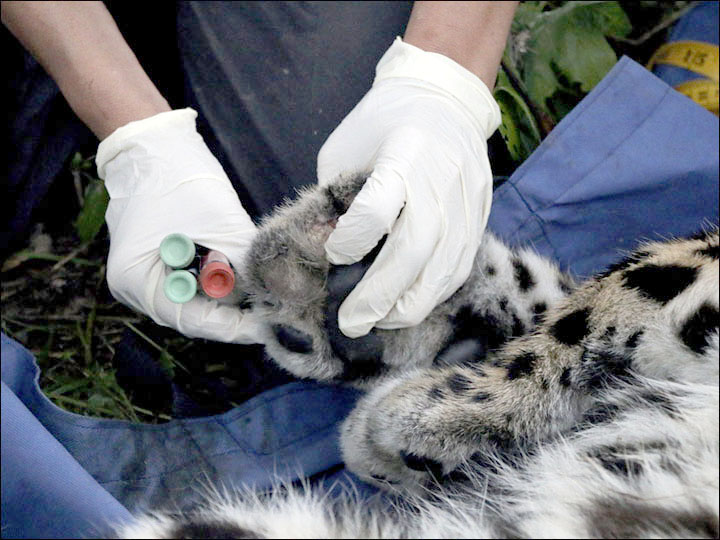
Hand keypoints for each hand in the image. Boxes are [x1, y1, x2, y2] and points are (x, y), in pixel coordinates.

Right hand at [97, 108, 261, 342]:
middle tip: (270, 307)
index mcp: (136, 280)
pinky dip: (216, 275)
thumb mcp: (219, 224)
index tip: (266, 328)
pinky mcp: (158, 260)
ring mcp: (145, 273)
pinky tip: (240, 270)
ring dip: (226, 289)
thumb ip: (241, 263)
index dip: (232, 327)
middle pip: (193, 313)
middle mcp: (135, 285)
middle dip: (231, 308)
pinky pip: (192, 279)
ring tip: (260, 288)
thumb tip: (269, 291)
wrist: (152, 140)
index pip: (191, 320)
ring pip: (195, 297)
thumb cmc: (178, 177)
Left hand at [317, 38, 500, 337]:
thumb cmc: (382, 123)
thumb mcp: (345, 150)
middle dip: (379, 295)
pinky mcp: (481, 213)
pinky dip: (435, 293)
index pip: (378, 208)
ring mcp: (466, 198)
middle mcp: (439, 177)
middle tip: (352, 323)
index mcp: (401, 151)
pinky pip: (461, 266)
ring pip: (444, 267)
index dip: (353, 240)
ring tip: (381, 322)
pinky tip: (411, 305)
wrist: (445, 96)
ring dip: (410, 304)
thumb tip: (322, 251)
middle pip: (415, 249)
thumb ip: (334, 198)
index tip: (335, 255)